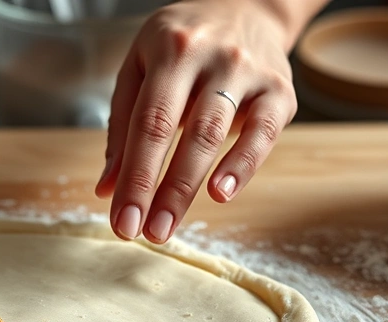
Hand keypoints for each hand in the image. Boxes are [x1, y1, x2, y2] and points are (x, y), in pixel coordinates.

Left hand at [95, 0, 299, 242]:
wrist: (247, 5)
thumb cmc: (182, 44)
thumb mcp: (140, 68)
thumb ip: (122, 126)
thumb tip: (106, 188)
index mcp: (169, 49)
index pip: (147, 122)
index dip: (134, 176)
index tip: (121, 219)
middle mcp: (210, 57)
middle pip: (183, 132)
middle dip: (161, 190)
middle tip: (145, 233)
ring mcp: (248, 72)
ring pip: (217, 134)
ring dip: (191, 187)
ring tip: (169, 225)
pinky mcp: (280, 90)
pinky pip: (264, 134)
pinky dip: (243, 165)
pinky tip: (221, 193)